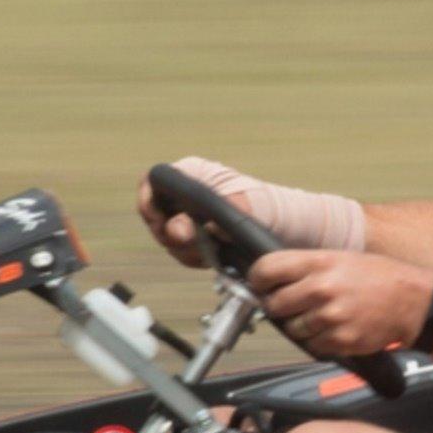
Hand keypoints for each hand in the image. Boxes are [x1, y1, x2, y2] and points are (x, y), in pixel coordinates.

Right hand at [137, 158, 259, 269]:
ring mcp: (186, 216)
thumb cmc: (266, 204)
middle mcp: (184, 193)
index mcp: (191, 174)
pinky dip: (193, 258)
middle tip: (190, 242)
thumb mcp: (243, 204)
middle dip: (170, 233)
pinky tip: (212, 256)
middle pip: (153, 214)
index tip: (160, 221)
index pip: (151, 181)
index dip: (148, 202)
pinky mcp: (193, 237)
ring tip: (211, 249)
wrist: (283, 226)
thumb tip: (182, 228)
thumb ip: (210, 214)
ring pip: (165, 237)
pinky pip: (180, 252)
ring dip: (184, 249)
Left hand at [250, 250, 432, 357]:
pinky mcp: (340, 340)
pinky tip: (335, 328)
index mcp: (320, 262)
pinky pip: (313, 346)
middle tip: (291, 305)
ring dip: (300, 326)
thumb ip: (307, 267)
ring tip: (322, 316)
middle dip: (279, 306)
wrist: (412, 302)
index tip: (260, 284)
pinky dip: (319, 341)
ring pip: (292, 329)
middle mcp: (322, 288)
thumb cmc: (377, 278)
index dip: (258, 279)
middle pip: (274, 304)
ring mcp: (331, 316)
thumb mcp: (341, 258)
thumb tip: (273, 276)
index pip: (267, 269)